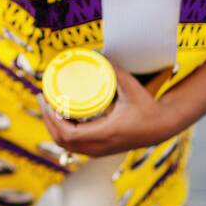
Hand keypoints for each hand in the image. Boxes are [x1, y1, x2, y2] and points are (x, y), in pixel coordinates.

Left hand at [36, 62, 178, 157]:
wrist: (161, 127)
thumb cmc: (147, 108)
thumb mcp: (132, 87)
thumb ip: (116, 70)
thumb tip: (97, 54)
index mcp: (105, 133)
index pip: (68, 134)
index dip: (52, 119)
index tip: (47, 101)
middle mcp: (99, 146)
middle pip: (62, 141)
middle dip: (48, 121)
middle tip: (43, 99)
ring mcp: (99, 151)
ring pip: (67, 146)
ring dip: (54, 128)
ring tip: (50, 107)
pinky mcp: (100, 151)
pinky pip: (75, 146)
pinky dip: (64, 133)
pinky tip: (62, 118)